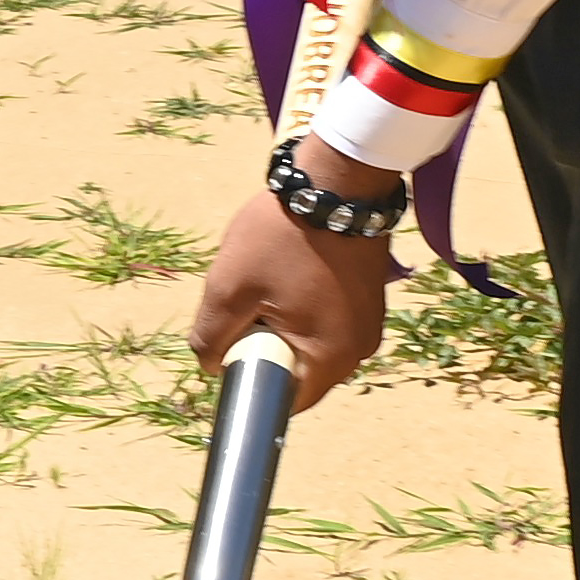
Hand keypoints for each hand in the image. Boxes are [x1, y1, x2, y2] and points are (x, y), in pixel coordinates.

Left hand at [192, 146, 399, 408]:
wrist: (337, 181)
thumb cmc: (282, 236)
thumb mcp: (229, 288)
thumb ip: (211, 337)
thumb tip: (211, 366)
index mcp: (331, 358)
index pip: (286, 399)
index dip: (252, 382)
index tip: (232, 352)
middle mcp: (360, 348)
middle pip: (298, 368)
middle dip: (265, 345)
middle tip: (245, 305)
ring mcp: (369, 321)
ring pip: (310, 339)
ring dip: (282, 321)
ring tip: (266, 280)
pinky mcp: (369, 296)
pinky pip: (327, 316)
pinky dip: (302, 304)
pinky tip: (288, 269)